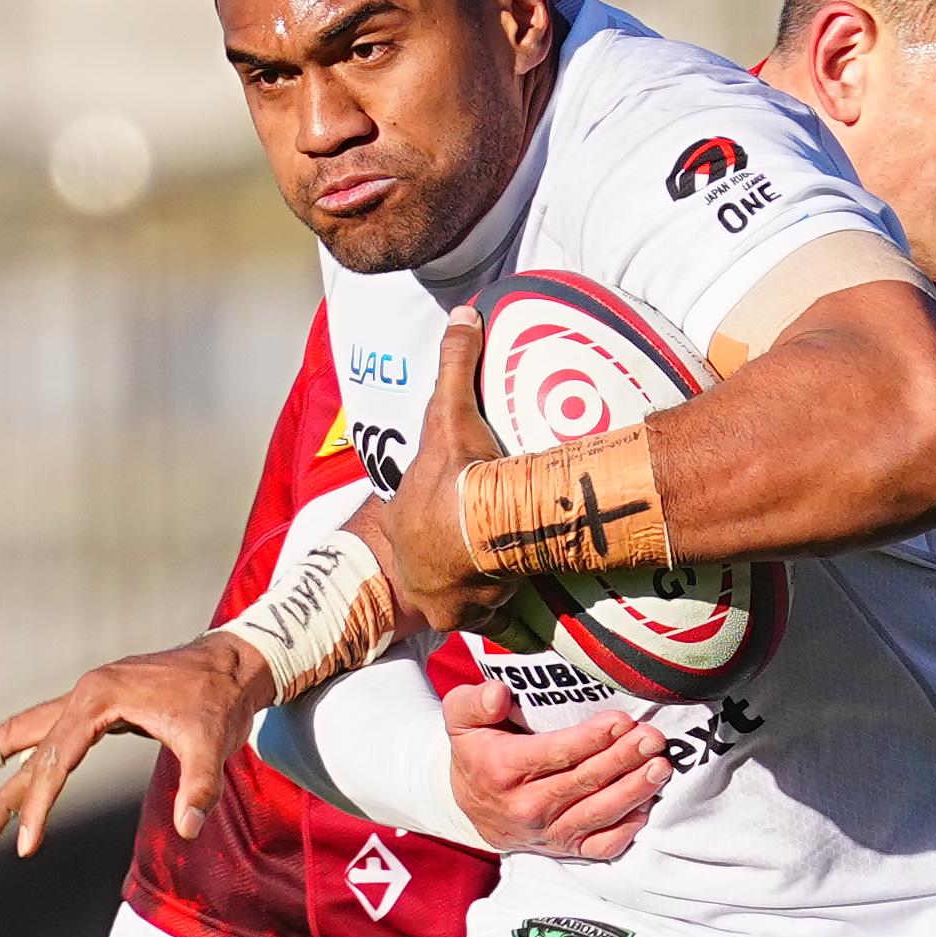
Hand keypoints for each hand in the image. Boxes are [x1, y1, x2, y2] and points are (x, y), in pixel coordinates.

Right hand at [0, 640, 273, 855]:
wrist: (235, 664)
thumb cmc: (222, 702)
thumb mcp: (215, 744)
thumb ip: (201, 786)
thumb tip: (189, 829)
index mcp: (99, 697)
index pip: (55, 760)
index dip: (40, 806)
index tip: (28, 846)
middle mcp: (83, 693)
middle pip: (22, 745)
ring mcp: (86, 699)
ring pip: (26, 738)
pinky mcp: (95, 709)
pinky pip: (46, 736)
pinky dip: (21, 759)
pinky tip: (7, 781)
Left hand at [351, 313, 514, 634]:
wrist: (471, 536)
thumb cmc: (453, 476)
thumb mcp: (447, 412)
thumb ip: (454, 362)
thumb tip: (463, 314)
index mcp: (406, 523)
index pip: (414, 522)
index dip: (431, 518)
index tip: (455, 513)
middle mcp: (419, 567)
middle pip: (436, 565)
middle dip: (454, 562)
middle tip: (486, 550)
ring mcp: (447, 597)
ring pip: (465, 596)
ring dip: (483, 590)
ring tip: (509, 576)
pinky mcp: (479, 618)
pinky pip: (497, 622)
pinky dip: (511, 619)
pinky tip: (529, 613)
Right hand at [443, 674, 667, 859]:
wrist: (468, 806)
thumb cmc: (476, 752)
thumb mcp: (462, 718)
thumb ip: (475, 700)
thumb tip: (499, 694)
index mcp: (505, 769)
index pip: (557, 753)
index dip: (593, 738)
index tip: (622, 721)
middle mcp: (528, 806)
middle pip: (586, 781)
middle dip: (624, 758)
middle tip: (653, 739)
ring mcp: (549, 832)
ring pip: (599, 813)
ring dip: (635, 790)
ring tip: (661, 766)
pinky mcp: (566, 848)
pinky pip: (602, 846)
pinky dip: (628, 829)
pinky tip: (647, 804)